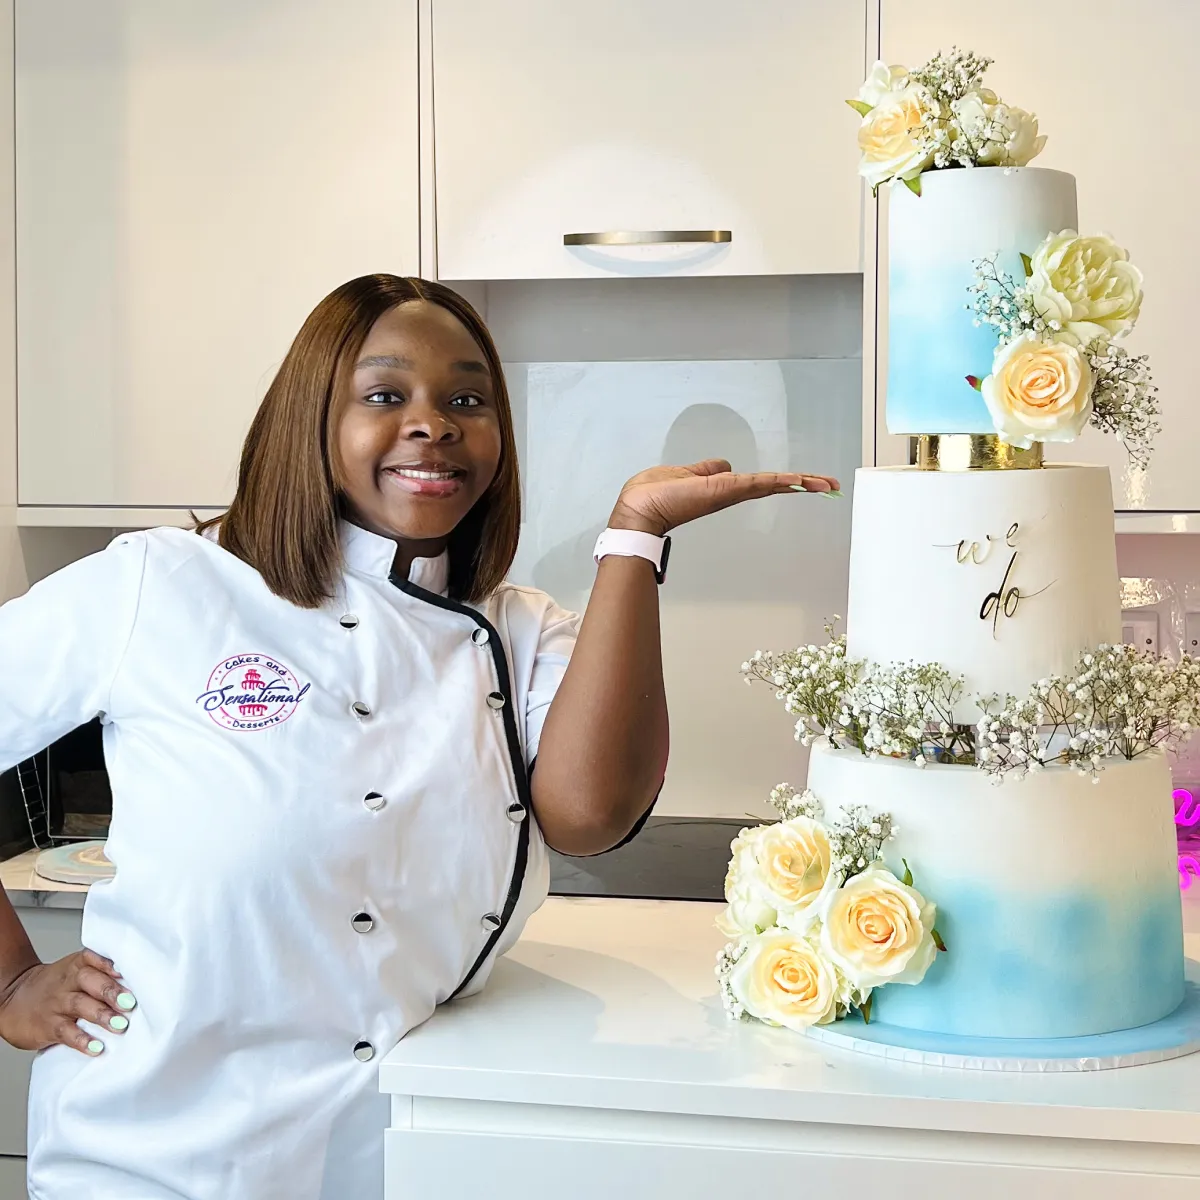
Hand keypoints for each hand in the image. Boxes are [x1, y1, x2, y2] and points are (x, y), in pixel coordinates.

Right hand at [0, 950, 135, 1054]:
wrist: (14, 999)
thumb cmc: (57, 986)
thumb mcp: (74, 972)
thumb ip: (102, 974)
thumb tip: (142, 984)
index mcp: (77, 965)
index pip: (94, 958)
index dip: (109, 964)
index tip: (127, 970)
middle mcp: (68, 982)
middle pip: (90, 981)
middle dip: (112, 991)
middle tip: (131, 1003)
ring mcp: (57, 1004)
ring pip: (80, 1005)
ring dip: (102, 1015)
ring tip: (121, 1025)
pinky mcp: (48, 1026)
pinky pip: (65, 1032)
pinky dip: (81, 1040)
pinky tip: (96, 1046)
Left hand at [609, 459, 840, 536]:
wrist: (639, 510)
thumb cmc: (653, 495)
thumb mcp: (684, 474)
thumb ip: (704, 470)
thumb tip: (722, 465)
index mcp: (721, 488)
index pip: (759, 484)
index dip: (782, 482)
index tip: (805, 481)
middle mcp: (730, 492)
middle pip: (773, 487)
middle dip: (802, 485)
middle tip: (831, 485)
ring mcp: (729, 493)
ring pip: (771, 485)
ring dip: (800, 482)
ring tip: (828, 483)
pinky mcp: (724, 490)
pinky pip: (757, 483)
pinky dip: (779, 481)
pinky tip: (801, 480)